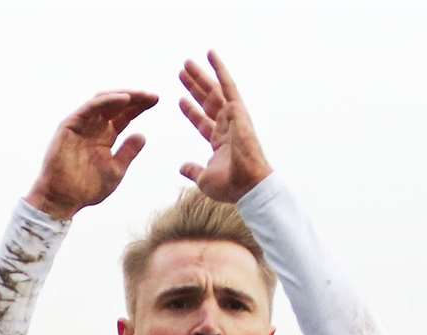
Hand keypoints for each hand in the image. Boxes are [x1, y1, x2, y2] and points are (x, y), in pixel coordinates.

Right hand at [26, 90, 157, 219]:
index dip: (139, 106)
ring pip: (103, 101)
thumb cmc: (87, 189)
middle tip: (153, 96)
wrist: (63, 199)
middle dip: (135, 98)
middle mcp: (93, 127)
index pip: (124, 115)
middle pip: (116, 105)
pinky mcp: (70, 125)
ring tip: (141, 95)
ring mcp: (81, 124)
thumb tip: (143, 135)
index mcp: (105, 137)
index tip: (156, 100)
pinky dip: (107, 101)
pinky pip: (90, 107)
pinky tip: (124, 99)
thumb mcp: (115, 170)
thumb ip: (128, 152)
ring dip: (123, 95)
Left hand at [178, 51, 271, 202]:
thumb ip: (193, 170)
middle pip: (207, 102)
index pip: (202, 123)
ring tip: (186, 63)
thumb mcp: (204, 179)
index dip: (191, 112)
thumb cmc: (230, 187)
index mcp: (220, 142)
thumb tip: (182, 167)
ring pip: (213, 91)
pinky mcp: (238, 110)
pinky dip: (219, 69)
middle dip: (193, 88)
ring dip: (200, 76)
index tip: (180, 100)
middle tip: (181, 73)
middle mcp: (227, 127)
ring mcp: (233, 117)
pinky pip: (228, 85)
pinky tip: (210, 54)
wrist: (247, 184)